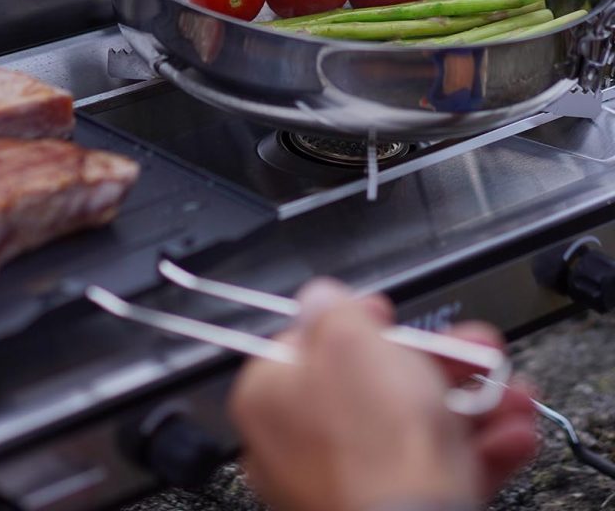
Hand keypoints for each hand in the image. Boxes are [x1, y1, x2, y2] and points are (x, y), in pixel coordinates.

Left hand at [228, 282, 536, 510]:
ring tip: (514, 395)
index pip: (310, 342)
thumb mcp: (349, 340)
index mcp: (273, 395)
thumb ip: (333, 308)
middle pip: (376, 382)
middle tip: (476, 349)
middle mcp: (300, 443)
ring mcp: (346, 481)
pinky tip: (512, 435)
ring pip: (416, 427)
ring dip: (475, 403)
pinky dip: (478, 450)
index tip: (391, 315)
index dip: (358, 322)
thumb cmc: (372, 441)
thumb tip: (321, 297)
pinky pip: (435, 469)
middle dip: (442, 362)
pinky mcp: (390, 510)